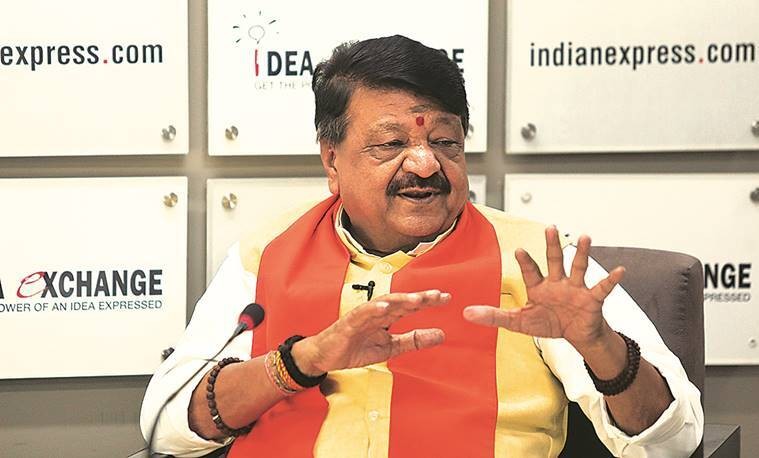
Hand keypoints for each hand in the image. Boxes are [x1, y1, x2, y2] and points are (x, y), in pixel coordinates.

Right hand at [292, 290, 448, 374]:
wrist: (325, 357)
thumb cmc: (354, 348)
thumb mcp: (389, 348)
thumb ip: (412, 341)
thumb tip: (440, 335)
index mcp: (386, 317)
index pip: (410, 306)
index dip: (427, 301)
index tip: (446, 298)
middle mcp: (376, 312)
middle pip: (400, 301)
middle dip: (419, 297)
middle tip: (438, 295)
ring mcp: (363, 315)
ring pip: (384, 303)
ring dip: (400, 300)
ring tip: (417, 299)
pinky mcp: (349, 322)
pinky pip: (362, 314)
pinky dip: (373, 309)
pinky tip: (384, 307)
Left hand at [463, 226, 623, 348]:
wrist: (575, 335)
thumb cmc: (548, 323)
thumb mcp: (519, 322)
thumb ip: (494, 316)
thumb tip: (466, 313)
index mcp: (539, 287)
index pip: (531, 272)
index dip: (525, 262)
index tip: (519, 250)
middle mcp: (557, 283)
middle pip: (554, 261)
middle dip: (551, 245)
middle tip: (550, 227)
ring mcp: (576, 289)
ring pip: (578, 268)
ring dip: (582, 253)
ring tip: (585, 237)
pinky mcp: (592, 299)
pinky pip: (602, 287)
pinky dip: (611, 279)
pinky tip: (620, 270)